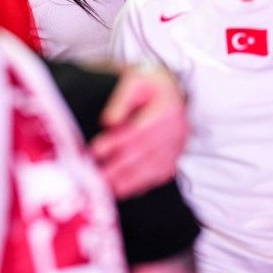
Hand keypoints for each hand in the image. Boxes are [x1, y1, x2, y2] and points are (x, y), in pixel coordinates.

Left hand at [90, 62, 186, 198]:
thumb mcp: (134, 81)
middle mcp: (177, 131)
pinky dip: (140, 185)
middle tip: (95, 177)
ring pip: (152, 169)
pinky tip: (122, 191)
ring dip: (128, 181)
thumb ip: (121, 100)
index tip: (94, 151)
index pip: (139, 130)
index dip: (116, 143)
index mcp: (167, 109)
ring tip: (105, 189)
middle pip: (145, 153)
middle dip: (118, 167)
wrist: (170, 89)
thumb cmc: (148, 84)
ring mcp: (178, 147)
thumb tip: (108, 122)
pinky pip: (159, 176)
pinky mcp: (175, 158)